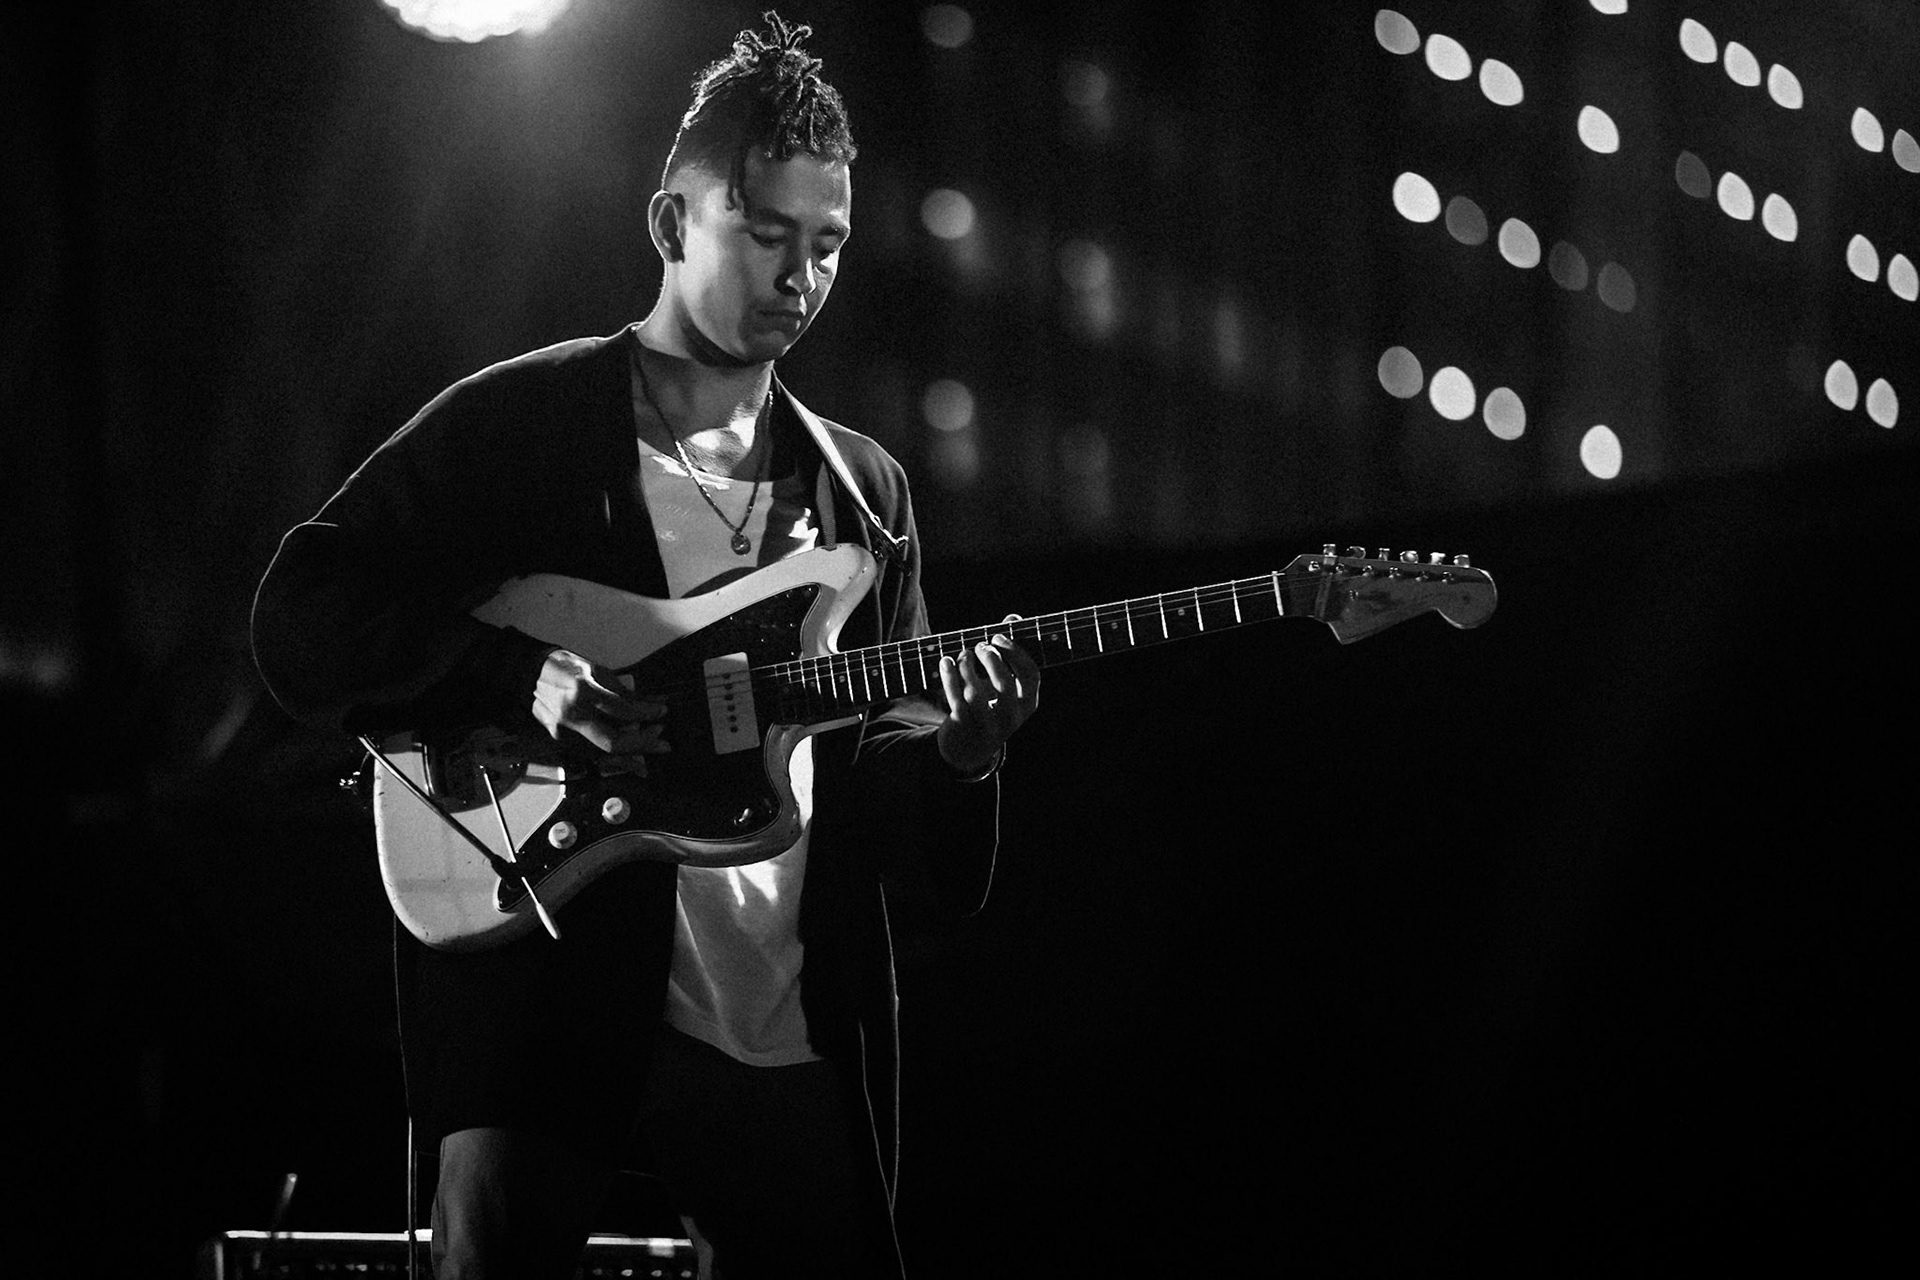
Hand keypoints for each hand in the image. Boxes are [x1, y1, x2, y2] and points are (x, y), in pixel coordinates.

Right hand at [532, 649, 669, 775]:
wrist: (529, 673)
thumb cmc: (565, 667)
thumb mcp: (598, 671)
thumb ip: (624, 692)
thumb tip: (653, 702)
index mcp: (583, 692)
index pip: (622, 710)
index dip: (646, 713)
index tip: (663, 712)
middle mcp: (572, 716)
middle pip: (612, 742)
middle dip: (642, 745)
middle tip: (663, 743)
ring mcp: (562, 732)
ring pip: (602, 755)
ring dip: (630, 755)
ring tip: (650, 747)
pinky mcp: (558, 740)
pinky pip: (591, 754)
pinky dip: (612, 759)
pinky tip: (631, 760)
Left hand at [935, 616, 1039, 775]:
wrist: (969, 748)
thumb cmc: (990, 705)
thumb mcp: (1004, 684)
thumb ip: (1009, 651)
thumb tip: (1014, 618)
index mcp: (1028, 703)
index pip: (1031, 674)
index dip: (1015, 652)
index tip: (998, 637)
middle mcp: (1012, 717)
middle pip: (1003, 682)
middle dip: (989, 658)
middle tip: (980, 646)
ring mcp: (988, 726)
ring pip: (976, 693)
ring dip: (966, 667)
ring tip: (963, 655)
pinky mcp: (965, 728)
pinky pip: (956, 700)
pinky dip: (949, 677)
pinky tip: (946, 661)